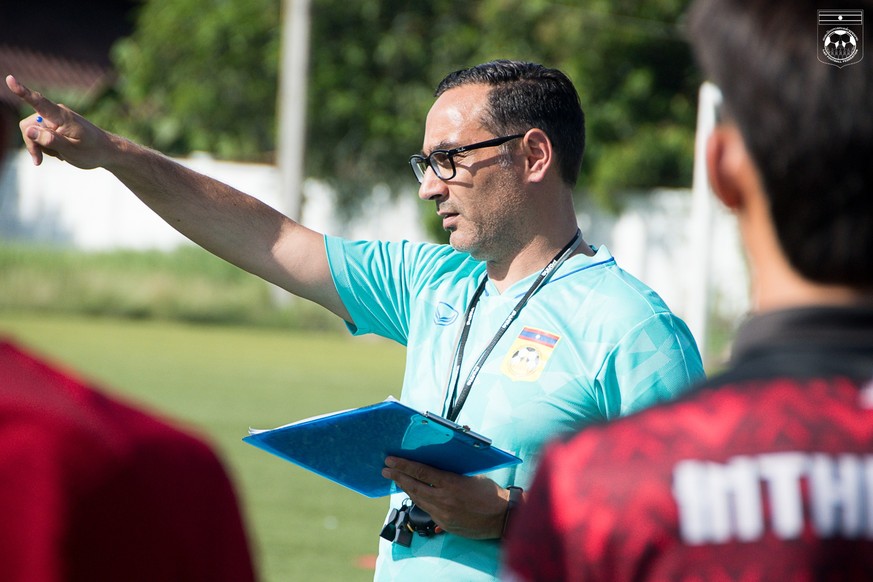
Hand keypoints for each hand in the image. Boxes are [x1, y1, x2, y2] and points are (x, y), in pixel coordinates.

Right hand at [5, 74, 116, 168]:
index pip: (39, 102)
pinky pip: (39, 135)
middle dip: (32, 143)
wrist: (107, 151)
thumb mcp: (72, 150)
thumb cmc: (93, 151)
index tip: (10, 79)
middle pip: (28, 125)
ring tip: (60, 155)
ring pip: (32, 132)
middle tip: (39, 161)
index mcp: (61, 116)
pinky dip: (45, 146)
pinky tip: (60, 152)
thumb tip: (29, 131)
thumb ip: (51, 140)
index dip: (22, 91)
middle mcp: (55, 114)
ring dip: (40, 147)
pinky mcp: (55, 126)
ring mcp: (54, 119)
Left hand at [382, 456, 509, 539]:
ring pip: (418, 500)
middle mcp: (444, 500)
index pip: (421, 472)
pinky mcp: (445, 524)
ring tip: (396, 479)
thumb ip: (453, 471)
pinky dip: (419, 500)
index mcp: (451, 484)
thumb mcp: (472, 475)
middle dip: (398, 477)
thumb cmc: (491, 493)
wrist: (502, 518)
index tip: (390, 461)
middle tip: (385, 470)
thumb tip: (440, 462)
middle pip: (414, 487)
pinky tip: (415, 494)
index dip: (403, 465)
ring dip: (406, 488)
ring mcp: (443, 514)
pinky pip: (427, 510)